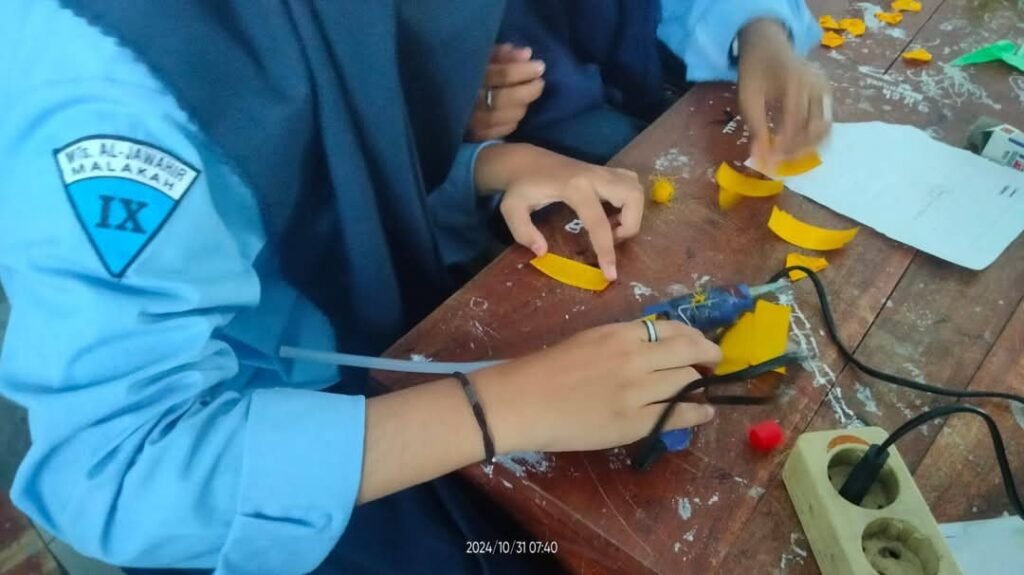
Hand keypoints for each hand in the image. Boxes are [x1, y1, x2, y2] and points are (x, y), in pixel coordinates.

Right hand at [466, 44, 545, 140]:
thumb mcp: (480, 55)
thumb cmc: (464, 69)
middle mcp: (468, 100)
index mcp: (468, 76)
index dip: (524, 71)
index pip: (502, 75)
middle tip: (539, 82)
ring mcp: (469, 121)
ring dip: (522, 106)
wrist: (434, 96)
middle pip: (504, 100)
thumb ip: (501, 54)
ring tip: (528, 95)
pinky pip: (498, 132)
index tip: (539, 66)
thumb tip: (526, 54)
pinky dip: (511, 122)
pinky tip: (515, 113)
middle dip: (528, 91)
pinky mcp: (471, 135)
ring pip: (504, 118)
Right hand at [473, 321, 720, 453]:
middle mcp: (634, 357)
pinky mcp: (634, 422)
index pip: (670, 327)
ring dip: (701, 384)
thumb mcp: (588, 340)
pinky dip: (697, 412)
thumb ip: (621, 342)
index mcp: (619, 333)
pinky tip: (703, 413)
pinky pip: (678, 414)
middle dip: (708, 355)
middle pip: (688, 350)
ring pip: (687, 381)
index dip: (692, 336)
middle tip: (714, 362)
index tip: (698, 343)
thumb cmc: (546, 370)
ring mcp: (636, 391)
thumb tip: (653, 347)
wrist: (522, 401)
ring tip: (705, 390)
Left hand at [475, 144, 643, 280]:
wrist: (526, 160)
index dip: (607, 251)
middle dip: (630, 225)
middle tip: (612, 238)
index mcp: (574, 187)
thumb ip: (523, 231)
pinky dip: (630, 201)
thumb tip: (542, 251)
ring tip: (613, 227)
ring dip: (632, 213)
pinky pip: (631, 183)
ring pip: (636, 188)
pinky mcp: (605, 171)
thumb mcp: (512, 209)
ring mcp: (602, 170)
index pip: (599, 222)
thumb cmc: (520, 186)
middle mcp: (594, 176)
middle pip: (632, 197)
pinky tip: (613, 213)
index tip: (611, 275)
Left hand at [738, 20, 831, 167]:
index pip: (795, 121)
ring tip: (788, 157)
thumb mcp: (748, 98)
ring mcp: (826, 89)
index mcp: (796, 82)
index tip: (770, 163)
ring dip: (808, 147)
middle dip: (798, 150)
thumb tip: (761, 159)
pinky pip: (826, 122)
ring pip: (825, 127)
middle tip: (779, 163)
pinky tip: (797, 147)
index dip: (784, 146)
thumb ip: (756, 128)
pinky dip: (814, 138)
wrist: (769, 46)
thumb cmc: (755, 72)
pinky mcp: (828, 94)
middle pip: (816, 127)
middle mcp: (817, 85)